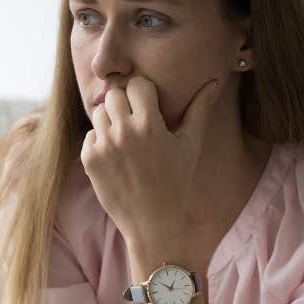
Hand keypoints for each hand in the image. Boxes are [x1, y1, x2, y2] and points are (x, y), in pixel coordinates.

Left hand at [80, 75, 219, 246]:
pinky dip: (101, 142)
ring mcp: (104, 146)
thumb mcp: (190, 146)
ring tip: (127, 140)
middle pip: (115, 93)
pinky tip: (117, 159)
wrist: (152, 223)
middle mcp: (123, 132)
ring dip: (111, 121)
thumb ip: (200, 110)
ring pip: (99, 112)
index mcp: (149, 125)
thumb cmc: (176, 182)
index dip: (144, 93)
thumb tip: (214, 80)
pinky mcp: (89, 159)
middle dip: (125, 104)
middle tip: (136, 121)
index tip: (149, 107)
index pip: (137, 83)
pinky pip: (90, 135)